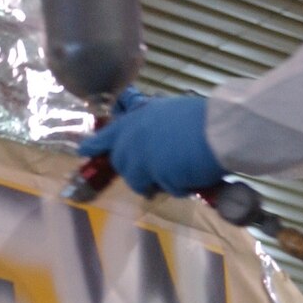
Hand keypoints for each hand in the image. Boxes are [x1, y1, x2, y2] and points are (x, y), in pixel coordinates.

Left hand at [77, 94, 225, 197]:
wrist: (219, 129)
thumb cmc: (200, 118)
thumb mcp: (168, 113)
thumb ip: (152, 127)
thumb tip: (150, 143)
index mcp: (134, 121)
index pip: (106, 136)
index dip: (95, 145)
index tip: (83, 151)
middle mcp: (132, 140)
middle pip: (123, 166)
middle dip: (138, 172)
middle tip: (162, 167)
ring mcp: (142, 159)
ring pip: (141, 182)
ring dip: (160, 181)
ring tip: (183, 169)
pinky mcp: (157, 176)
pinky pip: (168, 189)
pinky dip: (182, 186)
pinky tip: (194, 171)